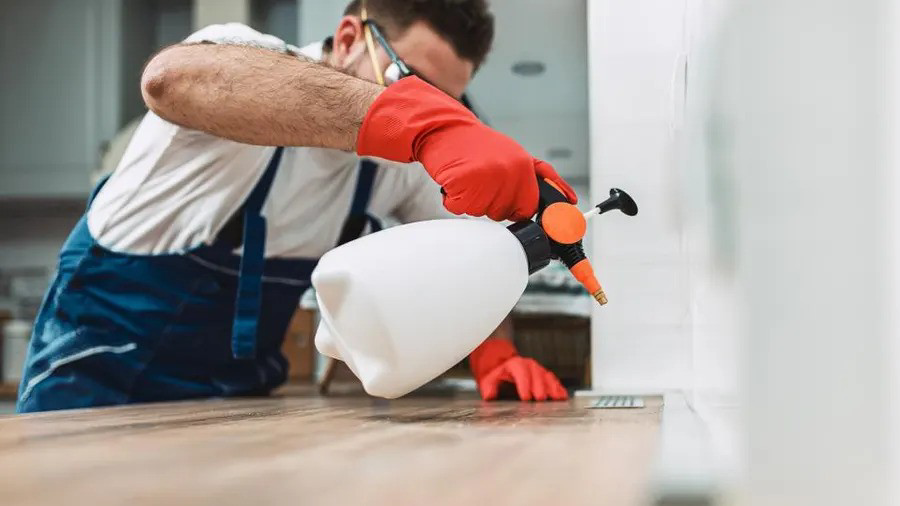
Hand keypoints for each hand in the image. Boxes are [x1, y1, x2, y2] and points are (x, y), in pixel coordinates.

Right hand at [356, 77, 575, 220]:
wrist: (444, 128)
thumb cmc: (476, 144)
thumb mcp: (514, 154)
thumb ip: (540, 177)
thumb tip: (568, 198)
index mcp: (523, 167)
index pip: (529, 206)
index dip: (519, 213)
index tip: (535, 232)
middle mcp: (509, 173)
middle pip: (503, 213)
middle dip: (491, 203)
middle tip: (481, 181)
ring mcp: (487, 179)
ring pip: (481, 212)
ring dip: (471, 200)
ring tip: (468, 176)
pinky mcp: (464, 184)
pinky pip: (460, 208)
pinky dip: (453, 199)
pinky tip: (456, 179)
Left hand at [468, 337, 567, 401]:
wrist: (504, 366)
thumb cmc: (498, 374)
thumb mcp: (489, 378)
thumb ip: (488, 386)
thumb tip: (489, 395)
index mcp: (515, 364)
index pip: (521, 372)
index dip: (524, 384)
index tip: (525, 397)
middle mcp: (529, 365)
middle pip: (537, 375)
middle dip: (539, 387)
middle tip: (540, 399)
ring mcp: (539, 370)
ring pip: (547, 377)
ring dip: (552, 388)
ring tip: (556, 398)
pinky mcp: (545, 376)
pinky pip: (553, 381)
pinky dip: (558, 388)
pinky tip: (562, 396)